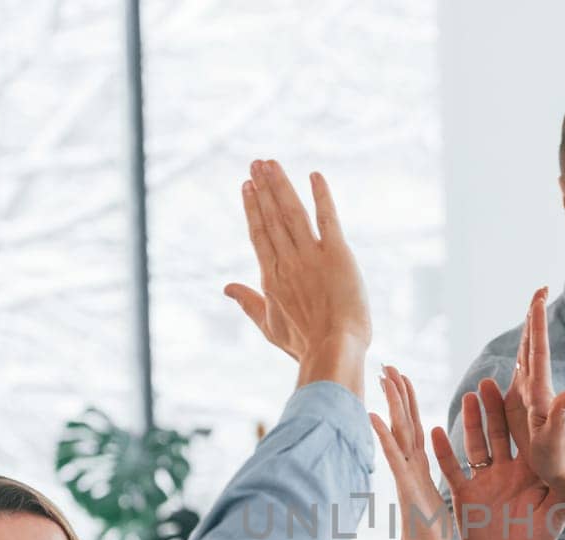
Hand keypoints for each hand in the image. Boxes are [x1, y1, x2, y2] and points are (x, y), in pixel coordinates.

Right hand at [224, 161, 369, 395]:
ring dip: (281, 186)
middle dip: (263, 188)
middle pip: (272, 217)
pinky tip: (315, 176)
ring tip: (271, 164)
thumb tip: (226, 288)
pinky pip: (328, 219)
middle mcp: (288, 261)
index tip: (246, 186)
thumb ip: (248, 303)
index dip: (252, 208)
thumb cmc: (304, 345)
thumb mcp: (269, 326)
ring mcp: (312, 256)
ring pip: (293, 212)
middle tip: (256, 163)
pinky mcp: (338, 255)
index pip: (259, 234)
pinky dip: (321, 196)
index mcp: (271, 277)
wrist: (333, 350)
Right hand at [372, 366, 449, 539]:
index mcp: (424, 463)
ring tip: (384, 376)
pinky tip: (373, 414)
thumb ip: (455, 476)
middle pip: (405, 419)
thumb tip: (474, 466)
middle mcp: (412, 462)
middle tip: (389, 365)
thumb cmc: (438, 528)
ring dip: (392, 402)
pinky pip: (393, 454)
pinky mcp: (405, 482)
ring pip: (399, 429)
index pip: (416, 424)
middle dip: (398, 391)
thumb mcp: (452, 493)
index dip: (410, 401)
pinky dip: (383, 435)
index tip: (404, 377)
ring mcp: (406, 470)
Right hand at [428, 375, 564, 539]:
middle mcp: (505, 470)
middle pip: (499, 433)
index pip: (526, 437)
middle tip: (488, 382)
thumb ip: (563, 487)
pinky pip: (452, 469)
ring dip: (471, 422)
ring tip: (467, 397)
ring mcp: (483, 479)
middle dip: (494, 408)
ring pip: (476, 445)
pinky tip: (435, 431)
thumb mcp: (552, 517)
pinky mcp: (464, 493)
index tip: (522, 390)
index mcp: (528, 473)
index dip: (524, 416)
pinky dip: (444, 452)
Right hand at [507, 288, 564, 512]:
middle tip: (539, 290)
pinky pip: (516, 378)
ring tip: (529, 314)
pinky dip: (512, 363)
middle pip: (533, 349)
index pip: (538, 352)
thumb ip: (559, 420)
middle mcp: (534, 393)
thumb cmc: (559, 463)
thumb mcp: (556, 443)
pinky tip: (509, 359)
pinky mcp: (520, 410)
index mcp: (540, 395)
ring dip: (526, 337)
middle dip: (535, 321)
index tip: (539, 296)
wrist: (563, 477)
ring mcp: (526, 403)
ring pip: (523, 361)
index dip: (537, 324)